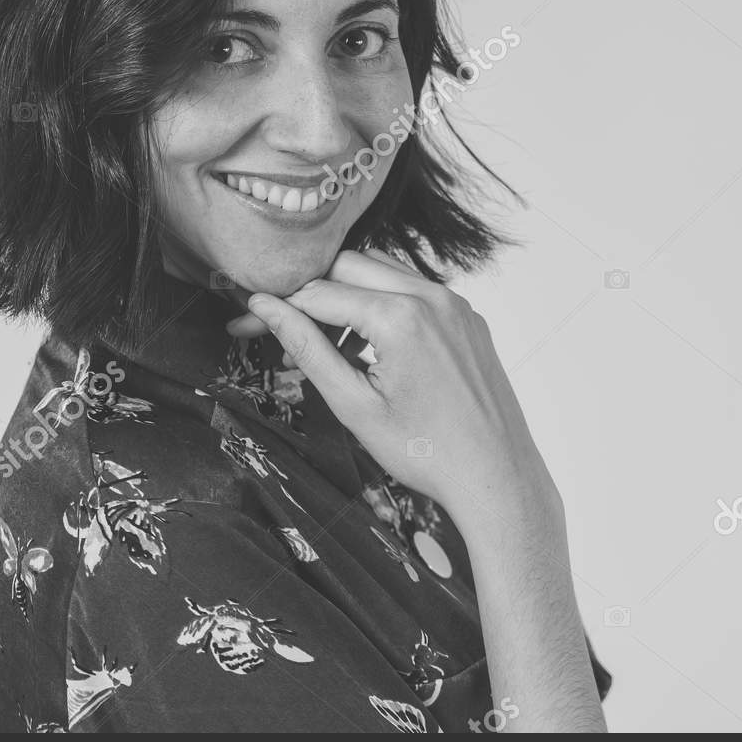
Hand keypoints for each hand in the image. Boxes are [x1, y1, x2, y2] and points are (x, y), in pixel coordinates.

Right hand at [234, 250, 558, 525]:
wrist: (496, 475)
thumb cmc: (426, 452)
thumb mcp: (353, 405)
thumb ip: (306, 348)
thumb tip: (265, 308)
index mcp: (400, 317)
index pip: (317, 294)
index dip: (275, 310)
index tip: (245, 326)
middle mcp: (431, 297)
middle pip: (347, 266)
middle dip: (312, 295)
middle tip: (288, 336)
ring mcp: (455, 303)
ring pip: (383, 271)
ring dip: (349, 297)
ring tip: (333, 349)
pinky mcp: (468, 316)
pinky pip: (415, 291)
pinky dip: (385, 306)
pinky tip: (374, 350)